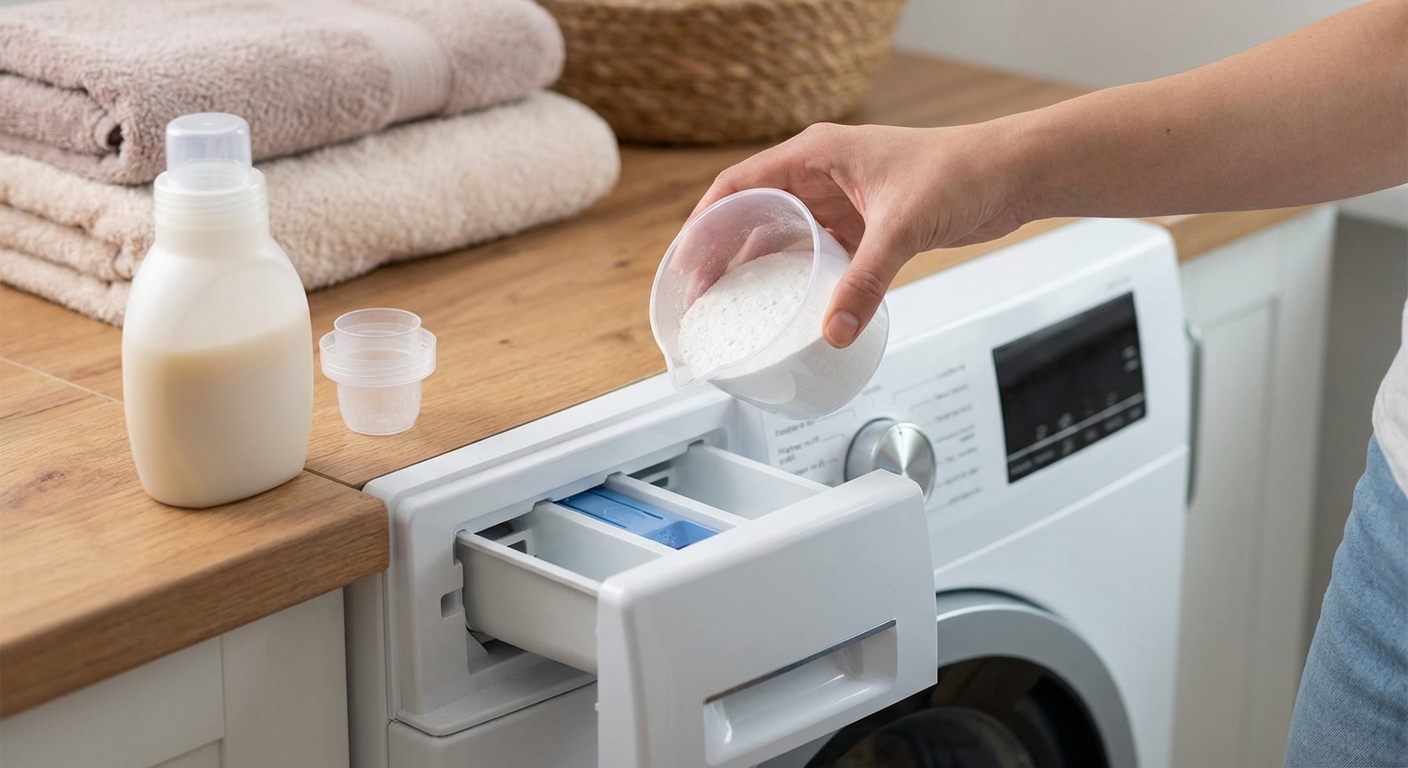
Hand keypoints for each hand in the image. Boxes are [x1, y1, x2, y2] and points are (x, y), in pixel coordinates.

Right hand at [689, 121, 1028, 346]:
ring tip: (731, 308)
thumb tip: (836, 330)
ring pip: (780, 237)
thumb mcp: (903, 227)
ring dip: (755, 269)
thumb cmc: (963, 170)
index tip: (686, 264)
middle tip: (701, 299)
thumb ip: (866, 281)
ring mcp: (840, 201)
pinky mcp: (862, 225)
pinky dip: (797, 278)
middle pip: (751, 215)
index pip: (738, 186)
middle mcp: (820, 174)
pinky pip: (815, 254)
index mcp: (816, 154)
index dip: (705, 225)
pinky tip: (786, 306)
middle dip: (722, 256)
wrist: (1012, 174)